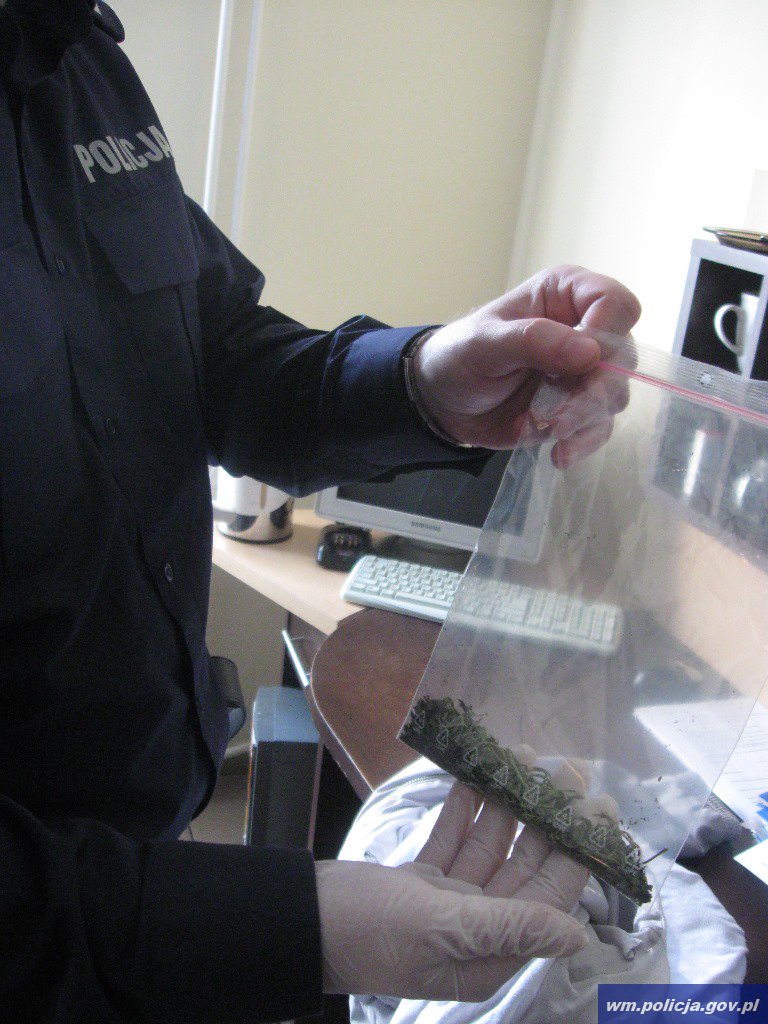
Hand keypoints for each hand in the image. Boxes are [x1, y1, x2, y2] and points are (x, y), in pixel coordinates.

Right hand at [316, 783, 587, 1002]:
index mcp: (490, 953)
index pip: (549, 897)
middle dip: (546, 818)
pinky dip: (467, 813)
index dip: (577, 851)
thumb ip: (510, 927)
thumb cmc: (370, 929)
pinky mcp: (422, 883)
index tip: (597, 806)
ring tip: (521, 758)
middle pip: (526, 867)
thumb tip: (578, 936)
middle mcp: (478, 930)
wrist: (300, 920)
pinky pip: (456, 842)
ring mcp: (448, 905)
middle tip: (564, 769)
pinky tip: (477, 780)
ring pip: (492, 848)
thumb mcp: (440, 927)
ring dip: (506, 806)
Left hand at [413, 265, 640, 465]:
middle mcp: (584, 329)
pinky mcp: (579, 408)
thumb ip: (532, 340)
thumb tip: (590, 353)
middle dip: (594, 391)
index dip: (606, 332)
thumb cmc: (459, 356)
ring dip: (582, 418)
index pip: (615, 302)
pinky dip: (582, 443)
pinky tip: (558, 454)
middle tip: (558, 416)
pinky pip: (600, 427)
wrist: (444, 402)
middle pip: (623, 356)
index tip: (582, 360)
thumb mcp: (484, 342)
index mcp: (565, 295)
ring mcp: (585, 372)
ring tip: (543, 429)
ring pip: (614, 395)